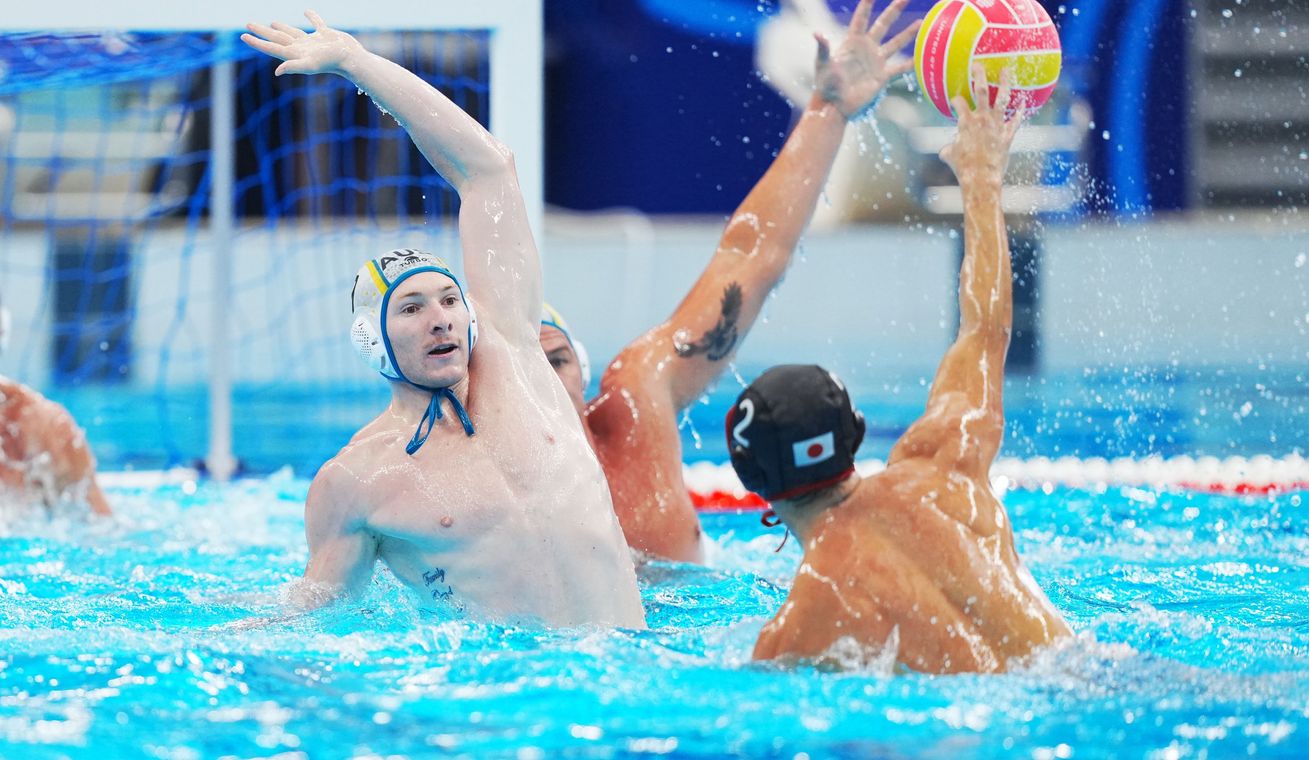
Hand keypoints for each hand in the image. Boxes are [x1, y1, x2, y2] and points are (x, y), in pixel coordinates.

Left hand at [240, 10, 363, 77]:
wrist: (353, 59)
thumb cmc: (333, 62)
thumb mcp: (311, 64)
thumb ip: (293, 66)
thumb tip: (277, 72)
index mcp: (295, 54)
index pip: (271, 47)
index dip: (256, 42)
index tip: (243, 36)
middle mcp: (301, 48)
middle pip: (277, 38)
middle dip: (262, 33)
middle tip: (248, 25)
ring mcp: (313, 42)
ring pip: (292, 32)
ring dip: (281, 28)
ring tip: (272, 24)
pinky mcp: (325, 35)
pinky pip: (316, 23)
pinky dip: (311, 17)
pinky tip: (307, 12)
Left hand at [813, 0, 920, 119]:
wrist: (834, 106)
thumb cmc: (825, 85)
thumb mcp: (822, 65)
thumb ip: (823, 49)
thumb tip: (817, 34)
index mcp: (852, 42)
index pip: (862, 18)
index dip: (867, 4)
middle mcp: (866, 49)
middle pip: (883, 24)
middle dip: (894, 10)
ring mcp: (876, 62)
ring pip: (896, 44)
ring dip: (909, 33)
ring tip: (922, 22)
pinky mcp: (882, 77)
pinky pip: (900, 69)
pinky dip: (911, 65)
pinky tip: (924, 58)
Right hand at [939, 65, 1024, 186]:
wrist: (981, 178)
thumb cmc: (962, 168)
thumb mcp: (949, 156)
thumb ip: (948, 149)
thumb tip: (945, 151)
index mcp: (965, 122)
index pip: (958, 103)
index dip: (956, 100)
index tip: (955, 100)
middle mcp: (982, 119)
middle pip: (980, 90)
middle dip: (979, 75)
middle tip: (979, 64)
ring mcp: (997, 125)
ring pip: (1002, 99)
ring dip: (1005, 83)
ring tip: (1006, 71)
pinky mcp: (1007, 135)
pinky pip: (1016, 120)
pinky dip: (1020, 111)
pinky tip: (1024, 101)